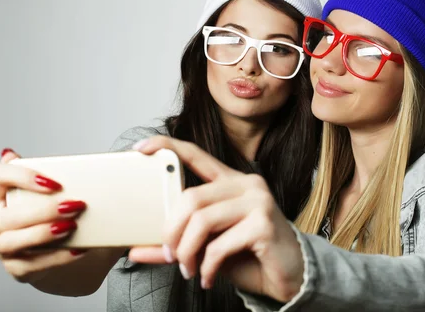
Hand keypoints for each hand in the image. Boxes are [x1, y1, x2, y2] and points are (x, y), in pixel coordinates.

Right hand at [0, 149, 86, 282]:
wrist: (55, 244)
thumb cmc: (46, 210)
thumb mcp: (46, 190)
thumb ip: (47, 173)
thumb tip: (59, 160)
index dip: (22, 177)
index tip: (54, 183)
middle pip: (7, 215)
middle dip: (41, 211)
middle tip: (72, 206)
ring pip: (12, 241)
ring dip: (43, 234)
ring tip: (71, 227)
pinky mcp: (14, 266)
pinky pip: (32, 264)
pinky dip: (57, 257)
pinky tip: (76, 249)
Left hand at [128, 136, 304, 302]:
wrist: (290, 276)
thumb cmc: (249, 256)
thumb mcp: (207, 247)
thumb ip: (176, 243)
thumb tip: (134, 250)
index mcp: (231, 181)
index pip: (196, 154)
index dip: (168, 147)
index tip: (140, 148)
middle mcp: (246, 184)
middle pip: (191, 197)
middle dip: (173, 231)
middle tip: (171, 255)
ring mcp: (258, 201)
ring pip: (202, 220)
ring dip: (188, 252)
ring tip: (189, 269)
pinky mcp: (264, 223)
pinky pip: (220, 244)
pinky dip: (207, 266)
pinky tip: (207, 277)